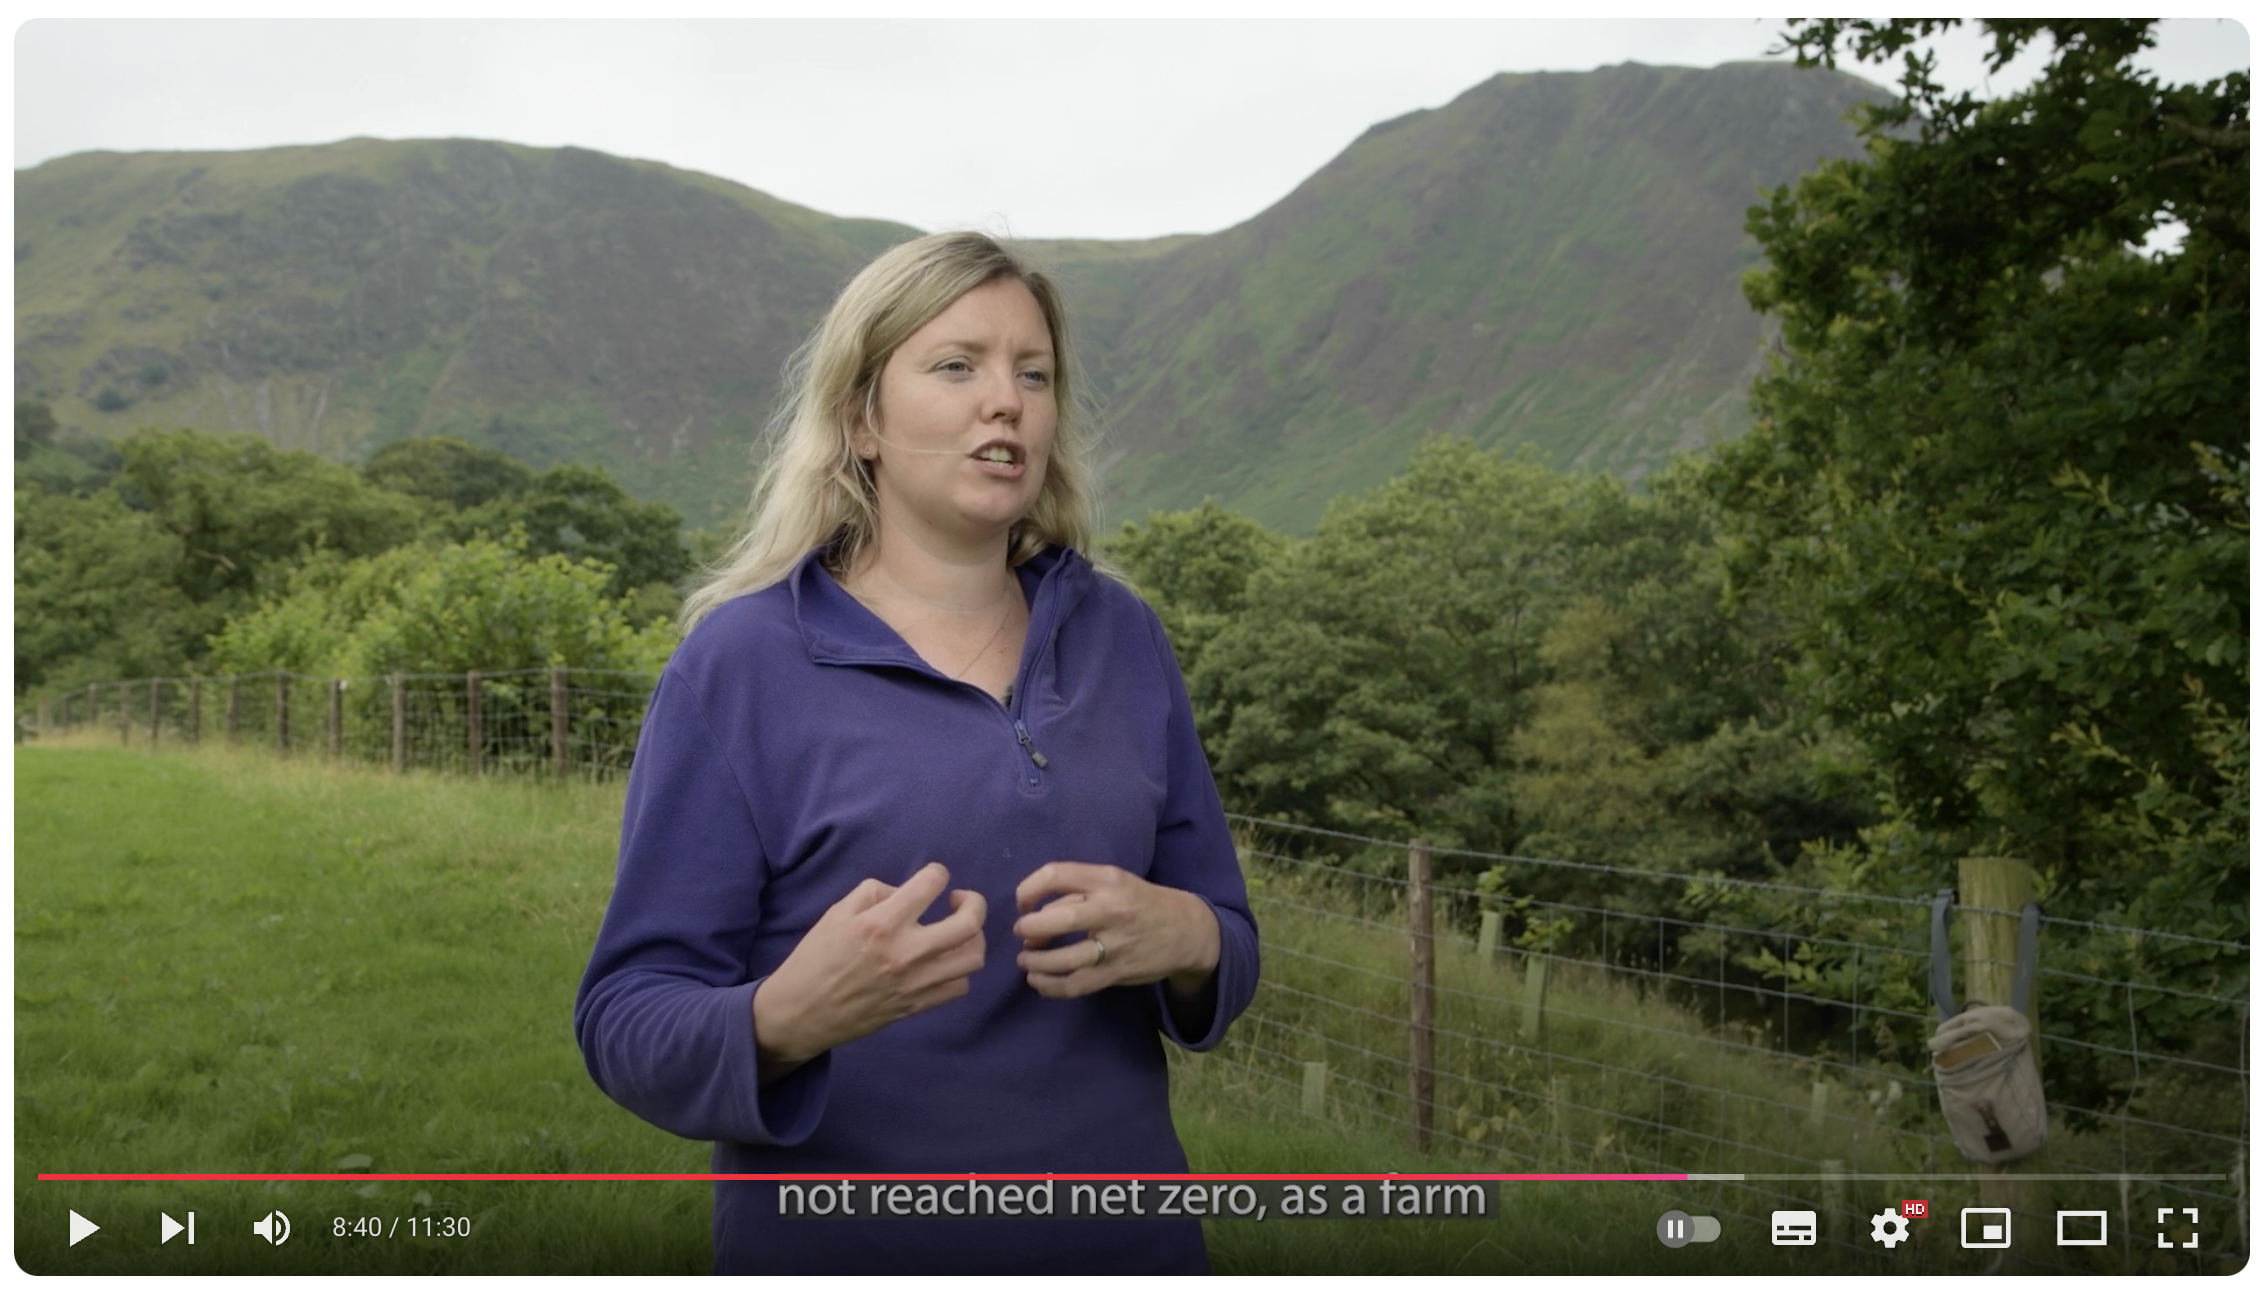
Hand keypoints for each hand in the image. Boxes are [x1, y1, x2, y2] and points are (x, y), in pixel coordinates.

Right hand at [752, 862, 985, 1079]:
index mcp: (882, 923)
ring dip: (973, 938)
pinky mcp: (916, 1006)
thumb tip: (906, 892)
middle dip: (974, 903)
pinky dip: (959, 970)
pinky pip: (959, 987)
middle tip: (959, 901)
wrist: (802, 1012)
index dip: (937, 873)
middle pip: (969, 923)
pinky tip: (944, 961)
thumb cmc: (815, 958)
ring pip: (973, 958)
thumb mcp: (837, 913)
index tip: (933, 878)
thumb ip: (875, 893)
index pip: (932, 884)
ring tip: (958, 932)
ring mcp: (915, 982)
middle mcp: (906, 952)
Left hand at [1012, 861, 1220, 999]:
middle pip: (1058, 918)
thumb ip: (1079, 888)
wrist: (1188, 931)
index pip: (1055, 874)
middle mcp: (1111, 909)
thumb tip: (1033, 908)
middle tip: (1022, 933)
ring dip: (1035, 961)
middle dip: (1029, 927)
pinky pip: (1076, 984)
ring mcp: (1116, 944)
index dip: (1028, 889)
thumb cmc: (1141, 902)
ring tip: (1025, 960)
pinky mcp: (1117, 972)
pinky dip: (1050, 986)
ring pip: (1065, 958)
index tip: (1022, 903)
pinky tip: (1039, 982)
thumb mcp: (1116, 881)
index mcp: (1107, 879)